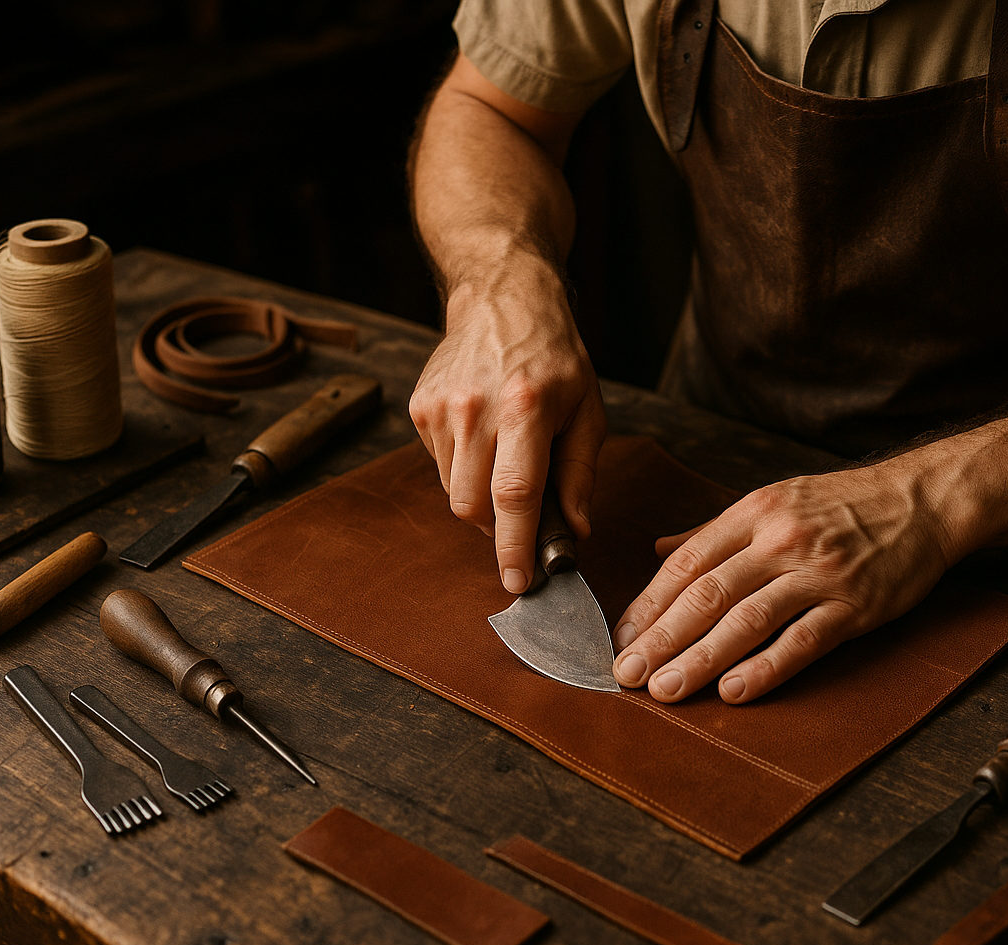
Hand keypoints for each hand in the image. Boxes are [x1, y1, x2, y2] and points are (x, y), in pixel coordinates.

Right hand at [409, 260, 606, 592]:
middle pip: (472, 505)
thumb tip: (575, 530)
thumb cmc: (554, 357)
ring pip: (453, 491)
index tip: (518, 583)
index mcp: (527, 408)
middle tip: (520, 525)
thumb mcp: (587, 410)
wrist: (503, 299)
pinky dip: (462, 470)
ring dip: (480, 499)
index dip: (515, 546)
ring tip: (505, 464)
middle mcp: (477, 408)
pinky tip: (483, 439)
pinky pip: (439, 466)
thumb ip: (579, 475)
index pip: (515, 494)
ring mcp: (443, 407)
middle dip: (496, 531)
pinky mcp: (421, 407)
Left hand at [610, 461, 960, 702]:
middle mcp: (780, 540)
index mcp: (753, 512)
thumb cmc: (843, 504)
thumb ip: (714, 532)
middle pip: (707, 594)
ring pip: (747, 621)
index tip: (620, 638)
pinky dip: (766, 669)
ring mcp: (818, 574)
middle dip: (660, 638)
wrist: (922, 500)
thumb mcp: (774, 499)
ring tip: (665, 690)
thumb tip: (658, 550)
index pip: (687, 562)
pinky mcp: (854, 606)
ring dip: (700, 659)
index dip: (649, 604)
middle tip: (626, 674)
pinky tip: (733, 692)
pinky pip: (802, 642)